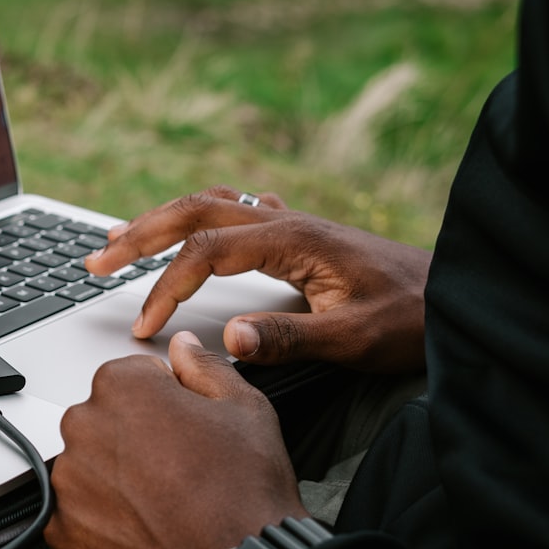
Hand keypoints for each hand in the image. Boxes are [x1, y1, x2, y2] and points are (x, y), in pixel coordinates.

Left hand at [44, 332, 306, 548]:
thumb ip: (204, 366)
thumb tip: (183, 346)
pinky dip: (100, 518)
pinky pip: (75, 511)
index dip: (164, 401)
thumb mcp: (244, 408)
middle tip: (176, 467)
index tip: (182, 427)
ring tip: (161, 501)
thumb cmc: (244, 491)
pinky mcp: (62, 529)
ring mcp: (68, 479)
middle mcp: (83, 425)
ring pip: (88, 465)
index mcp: (121, 385)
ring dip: (114, 476)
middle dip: (133, 437)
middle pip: (104, 420)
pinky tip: (141, 525)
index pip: (131, 377)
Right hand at [86, 185, 431, 371]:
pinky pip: (231, 212)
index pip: (205, 254)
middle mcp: (285, 221)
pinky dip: (194, 218)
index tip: (144, 326)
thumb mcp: (354, 337)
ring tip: (118, 238)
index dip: (166, 288)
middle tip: (95, 260)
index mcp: (292, 239)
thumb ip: (290, 338)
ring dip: (159, 219)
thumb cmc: (411, 316)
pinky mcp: (295, 235)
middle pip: (193, 212)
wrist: (453, 296)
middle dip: (139, 235)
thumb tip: (226, 342)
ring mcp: (289, 223)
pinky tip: (184, 231)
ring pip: (209, 206)